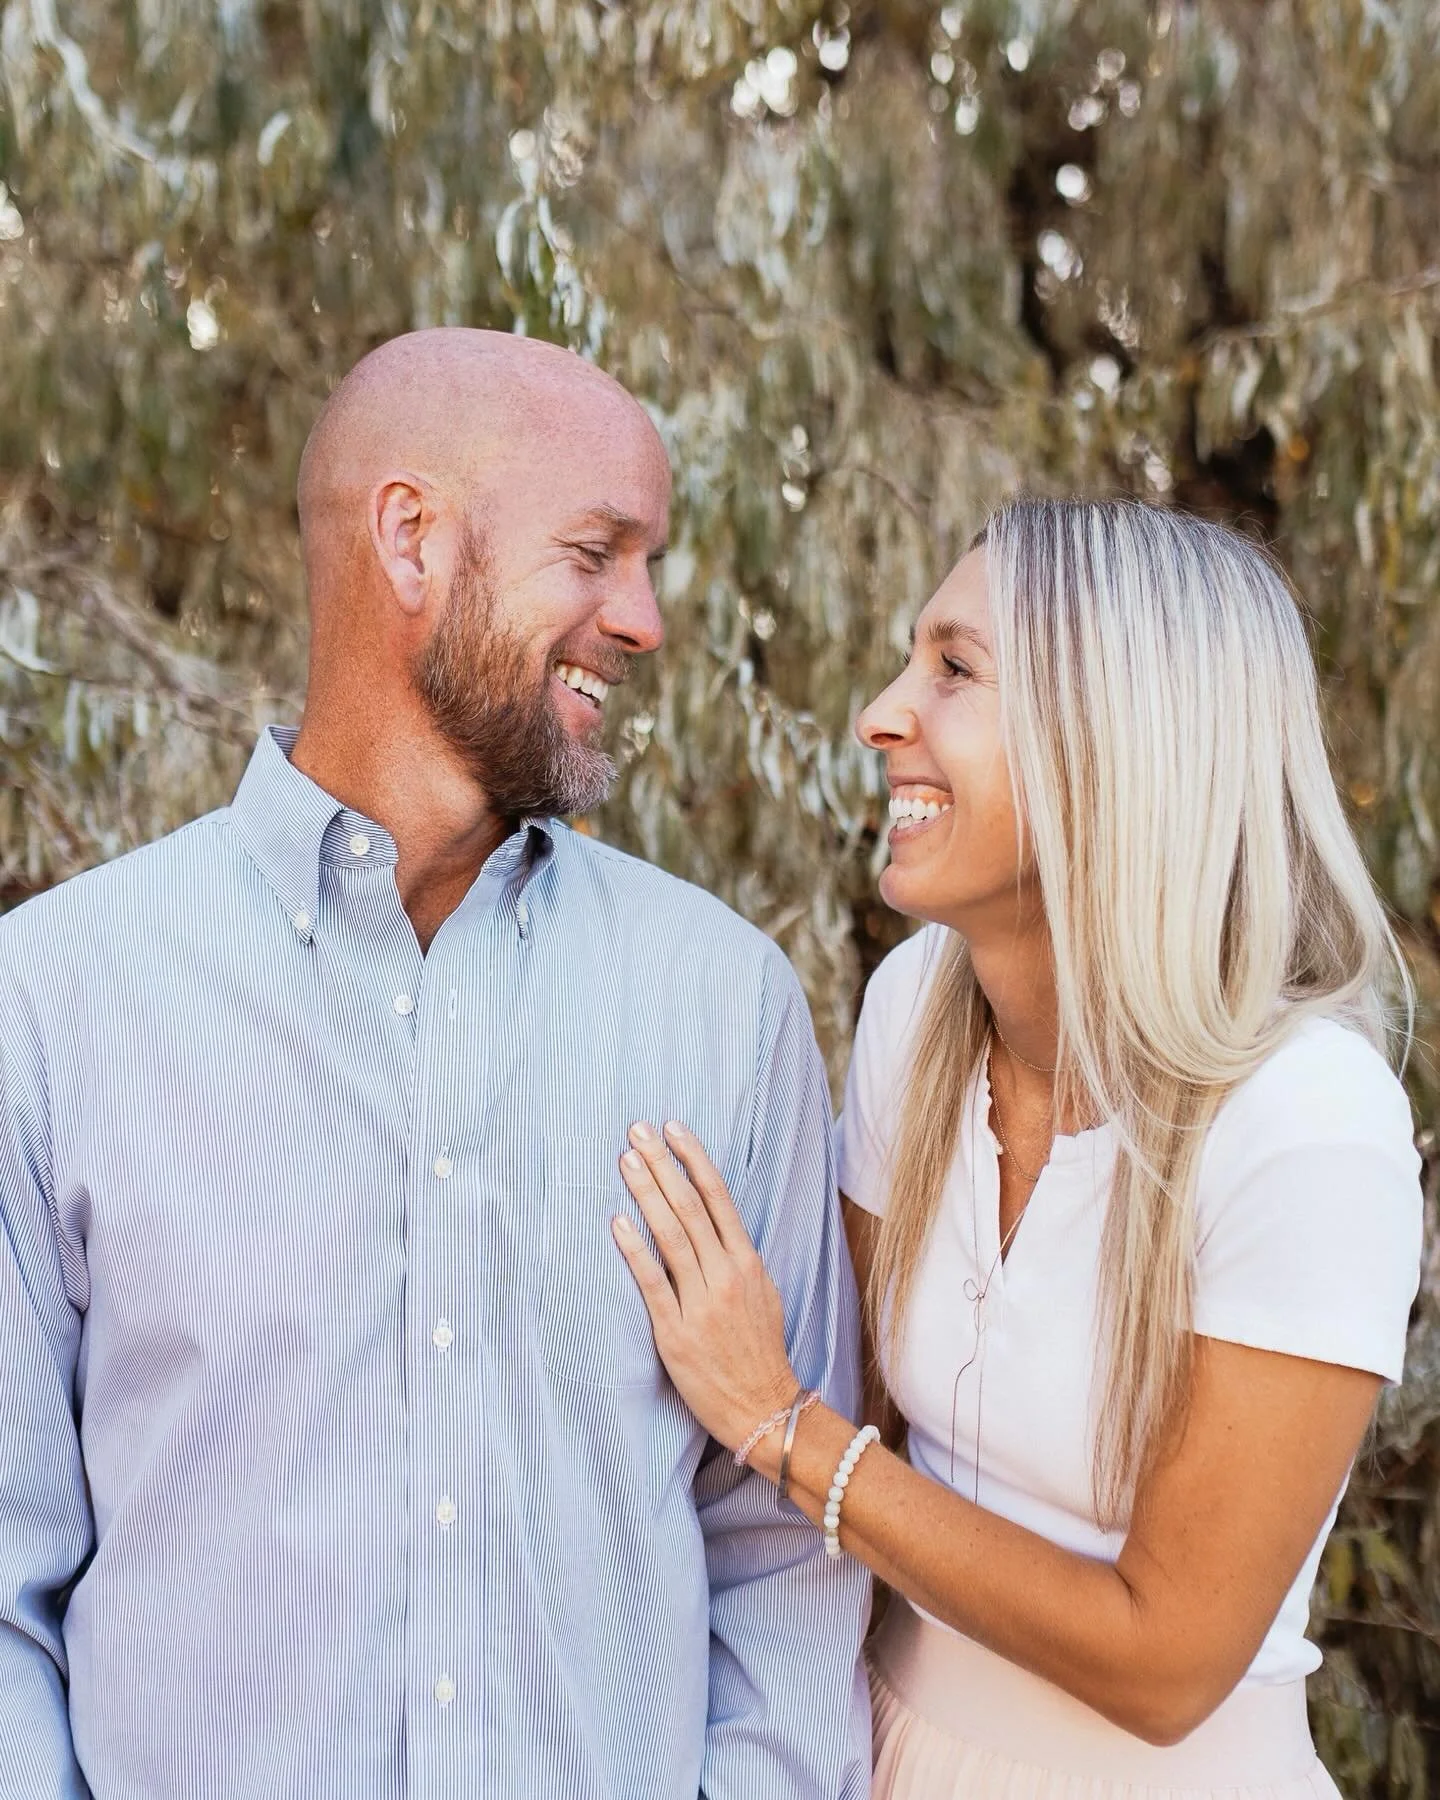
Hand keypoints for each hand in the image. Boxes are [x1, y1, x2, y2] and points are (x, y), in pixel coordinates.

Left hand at [612, 1120, 798, 1454]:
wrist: (765, 1408)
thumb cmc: (760, 1350)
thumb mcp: (763, 1294)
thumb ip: (738, 1259)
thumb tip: (714, 1225)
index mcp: (747, 1262)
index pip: (718, 1197)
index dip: (693, 1159)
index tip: (673, 1128)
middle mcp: (726, 1275)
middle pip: (689, 1207)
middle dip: (662, 1164)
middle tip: (637, 1130)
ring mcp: (701, 1303)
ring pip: (671, 1236)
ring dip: (646, 1193)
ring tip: (626, 1161)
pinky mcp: (676, 1332)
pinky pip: (653, 1283)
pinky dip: (635, 1250)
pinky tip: (618, 1222)